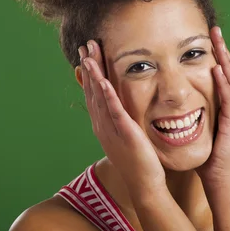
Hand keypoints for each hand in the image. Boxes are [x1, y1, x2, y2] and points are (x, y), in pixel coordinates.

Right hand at [79, 41, 165, 195]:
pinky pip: (115, 111)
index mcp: (103, 124)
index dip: (90, 73)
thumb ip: (121, 120)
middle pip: (93, 90)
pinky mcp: (125, 133)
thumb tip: (120, 108)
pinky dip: (108, 95)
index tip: (88, 54)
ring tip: (90, 54)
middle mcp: (102, 125)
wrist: (144, 185)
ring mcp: (111, 129)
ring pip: (99, 96)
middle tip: (85, 45)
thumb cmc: (138, 161)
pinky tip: (104, 80)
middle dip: (89, 67)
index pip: (94, 93)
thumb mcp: (125, 136)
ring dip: (94, 74)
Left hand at [196, 26, 229, 185]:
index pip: (220, 72)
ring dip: (226, 60)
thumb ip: (190, 107)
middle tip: (215, 29)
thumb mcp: (197, 122)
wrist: (216, 175)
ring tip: (219, 43)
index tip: (207, 35)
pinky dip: (225, 84)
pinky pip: (229, 99)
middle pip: (229, 71)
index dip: (215, 53)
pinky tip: (219, 70)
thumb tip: (170, 94)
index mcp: (224, 102)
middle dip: (223, 49)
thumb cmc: (205, 150)